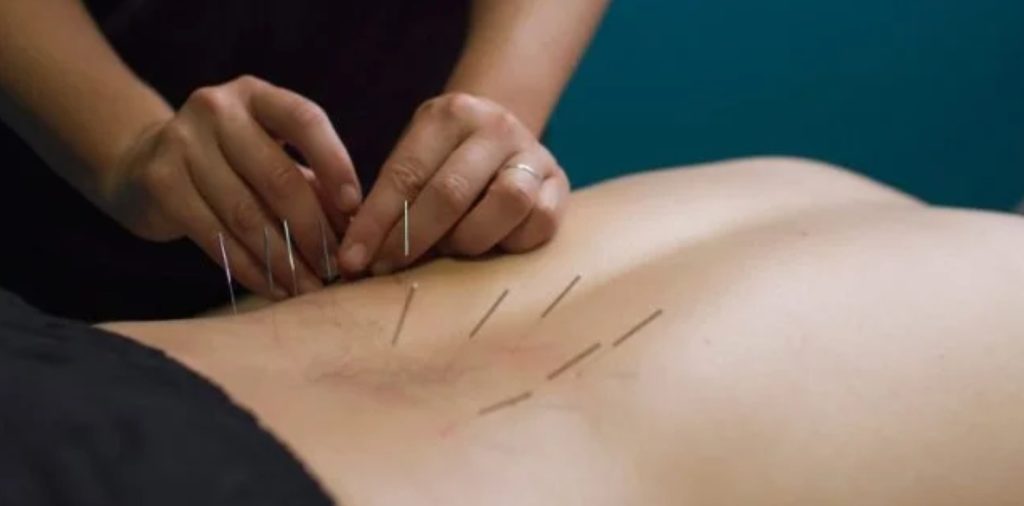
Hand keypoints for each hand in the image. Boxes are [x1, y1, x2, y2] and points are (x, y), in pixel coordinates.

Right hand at [106, 76, 360, 297]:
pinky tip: (274, 288)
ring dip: (284, 259)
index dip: (335, 164)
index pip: (305, 120)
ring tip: (309, 287)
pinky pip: (215, 236)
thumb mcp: (272, 157)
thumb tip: (357, 230)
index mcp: (256, 95)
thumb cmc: (232, 165)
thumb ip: (314, 183)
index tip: (355, 208)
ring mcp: (182, 143)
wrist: (144, 165)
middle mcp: (216, 109)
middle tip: (335, 267)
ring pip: (246, 214)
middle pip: (278, 176)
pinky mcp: (160, 182)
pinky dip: (250, 268)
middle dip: (312, 229)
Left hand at [337, 93, 569, 275]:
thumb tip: (358, 255)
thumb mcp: (417, 159)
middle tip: (388, 267)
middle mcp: (494, 126)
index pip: (406, 174)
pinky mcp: (560, 183)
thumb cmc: (446, 159)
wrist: (504, 136)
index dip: (376, 222)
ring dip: (469, 239)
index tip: (351, 259)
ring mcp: (532, 153)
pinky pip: (539, 222)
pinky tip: (493, 243)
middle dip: (412, 239)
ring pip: (507, 202)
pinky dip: (511, 242)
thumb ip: (393, 198)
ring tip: (451, 248)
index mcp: (449, 115)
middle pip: (451, 192)